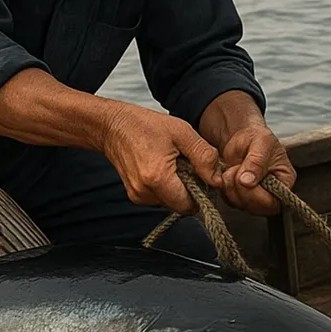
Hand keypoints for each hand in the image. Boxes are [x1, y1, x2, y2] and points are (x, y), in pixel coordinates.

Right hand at [99, 101, 221, 213]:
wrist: (113, 126)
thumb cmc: (145, 125)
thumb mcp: (182, 132)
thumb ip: (203, 156)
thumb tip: (217, 180)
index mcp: (158, 177)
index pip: (189, 205)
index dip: (200, 193)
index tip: (201, 176)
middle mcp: (145, 192)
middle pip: (180, 205)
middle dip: (189, 190)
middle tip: (185, 165)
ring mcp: (137, 195)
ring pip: (170, 202)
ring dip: (177, 188)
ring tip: (171, 164)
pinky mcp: (134, 195)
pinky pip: (159, 198)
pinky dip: (165, 187)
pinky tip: (161, 168)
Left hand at [219, 123, 296, 215]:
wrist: (241, 137)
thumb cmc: (256, 137)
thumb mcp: (261, 142)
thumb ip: (256, 161)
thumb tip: (248, 181)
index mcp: (285, 181)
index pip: (274, 202)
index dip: (256, 194)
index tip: (244, 177)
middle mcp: (274, 194)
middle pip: (258, 208)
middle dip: (241, 190)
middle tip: (236, 169)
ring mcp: (257, 198)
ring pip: (242, 206)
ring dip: (231, 188)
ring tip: (233, 168)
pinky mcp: (242, 198)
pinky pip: (231, 202)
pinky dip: (225, 189)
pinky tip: (228, 174)